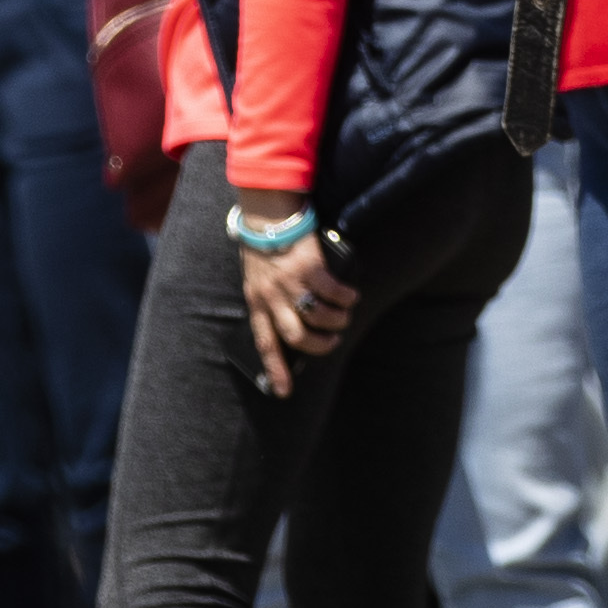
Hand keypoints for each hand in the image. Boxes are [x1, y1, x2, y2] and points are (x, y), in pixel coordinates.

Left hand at [237, 222, 357, 395]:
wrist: (266, 215)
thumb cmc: (264, 248)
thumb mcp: (257, 280)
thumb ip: (269, 301)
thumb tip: (294, 324)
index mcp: (257, 303)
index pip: (264, 344)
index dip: (275, 370)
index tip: (284, 392)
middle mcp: (272, 297)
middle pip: (297, 337)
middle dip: (319, 346)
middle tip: (331, 343)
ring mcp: (290, 283)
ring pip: (317, 318)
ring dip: (336, 322)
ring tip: (343, 317)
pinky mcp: (309, 267)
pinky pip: (332, 292)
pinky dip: (345, 298)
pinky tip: (351, 296)